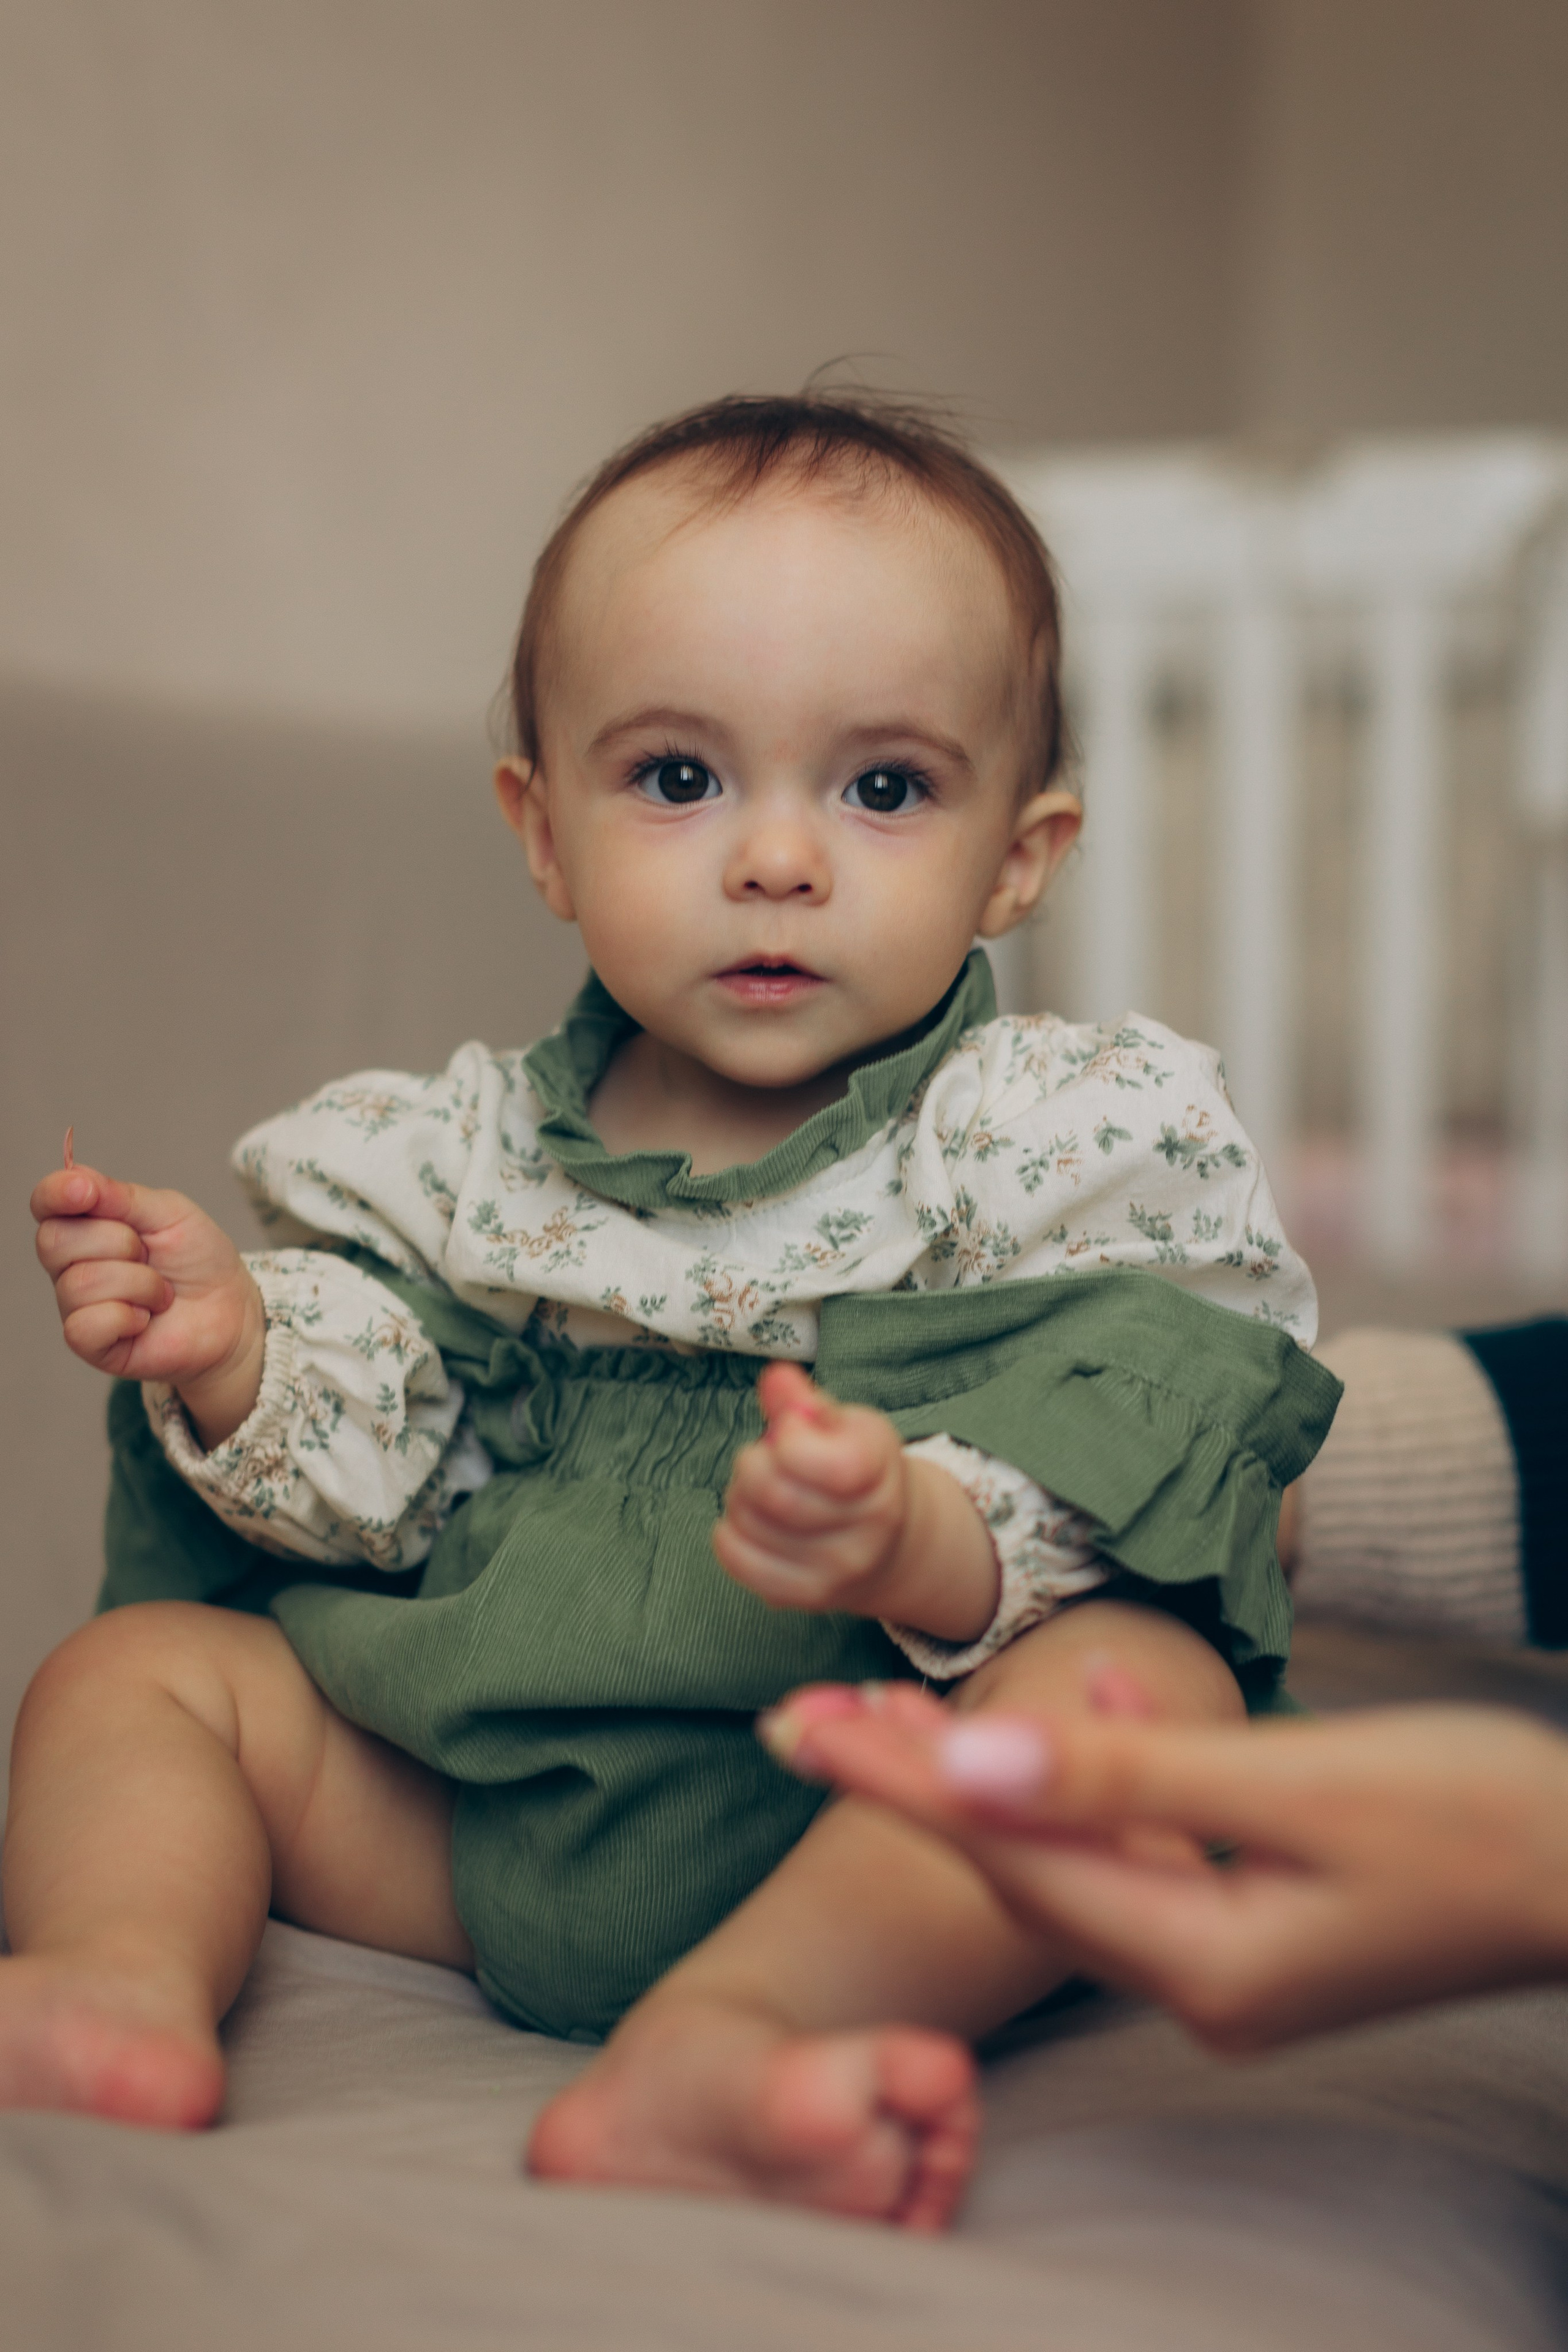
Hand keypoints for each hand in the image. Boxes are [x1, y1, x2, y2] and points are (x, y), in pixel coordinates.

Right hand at [32, 1157, 265, 1447]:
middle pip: (55, 1241)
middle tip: (149, 1254)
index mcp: (86, 1223)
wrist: (230, 1310)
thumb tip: (74, 1176)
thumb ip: (120, 1195)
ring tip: (160, 1292)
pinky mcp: (89, 1343)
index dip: (55, 1193)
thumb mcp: (169, 1212)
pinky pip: (85, 1325)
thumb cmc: (198, 1259)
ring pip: (80, 1283)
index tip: (84, 1192)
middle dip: (117, 1241)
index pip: (46, 1202)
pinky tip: (145, 1319)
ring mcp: (76, 1305)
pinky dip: (127, 1317)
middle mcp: (71, 1263)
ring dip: (139, 1283)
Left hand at [713, 1364, 998, 1638]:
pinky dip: (730, 1533)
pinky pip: (738, 1559)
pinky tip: (752, 1522)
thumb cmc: (861, 1473)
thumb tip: (775, 1379)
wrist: (893, 1546)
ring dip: (740, 1496)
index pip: (809, 1456)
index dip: (787, 1434)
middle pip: (771, 1491)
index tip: (794, 1431)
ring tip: (764, 1491)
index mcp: (879, 1472)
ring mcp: (837, 1569)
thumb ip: (805, 1402)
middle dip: (754, 1463)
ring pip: (748, 1522)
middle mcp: (867, 1529)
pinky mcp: (806, 1597)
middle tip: (767, 1459)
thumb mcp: (846, 1426)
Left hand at [759, 1682, 1567, 2050]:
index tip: (801, 1725)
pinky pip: (1151, 1854)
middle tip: (805, 1718)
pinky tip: (1106, 1701)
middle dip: (914, 1786)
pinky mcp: (1264, 1924)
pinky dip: (1109, 1781)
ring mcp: (1234, 1962)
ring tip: (897, 1708)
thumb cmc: (1477, 1816)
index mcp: (1202, 1961)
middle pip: (1023, 1867)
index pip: (1009, 1857)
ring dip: (993, 1781)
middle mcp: (1202, 1981)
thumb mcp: (1302, 1785)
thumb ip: (1133, 1781)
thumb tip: (972, 1769)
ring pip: (1076, 1858)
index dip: (899, 1783)